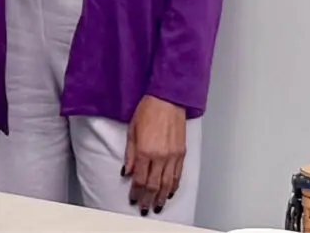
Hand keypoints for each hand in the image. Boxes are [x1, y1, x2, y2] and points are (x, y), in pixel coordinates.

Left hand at [125, 95, 187, 215]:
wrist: (167, 100)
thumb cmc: (147, 111)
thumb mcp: (131, 131)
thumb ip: (130, 154)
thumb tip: (128, 172)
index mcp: (145, 151)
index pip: (140, 179)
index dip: (136, 192)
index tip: (133, 199)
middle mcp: (160, 156)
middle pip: (154, 185)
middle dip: (148, 199)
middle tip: (144, 208)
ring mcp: (173, 156)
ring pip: (168, 183)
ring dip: (161, 197)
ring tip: (157, 206)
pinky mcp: (182, 153)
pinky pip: (178, 175)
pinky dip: (174, 186)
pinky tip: (169, 192)